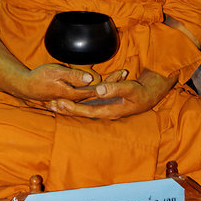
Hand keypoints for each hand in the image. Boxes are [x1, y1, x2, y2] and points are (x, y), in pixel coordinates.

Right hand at [20, 63, 125, 103]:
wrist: (26, 86)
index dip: (111, 81)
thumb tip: (91, 79)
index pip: (98, 89)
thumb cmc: (40, 78)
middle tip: (125, 72)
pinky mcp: (70, 94)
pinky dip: (97, 86)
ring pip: (94, 91)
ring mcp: (73, 97)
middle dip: (113, 82)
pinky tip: (102, 82)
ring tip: (119, 74)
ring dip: (106, 84)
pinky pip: (87, 91)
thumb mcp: (56, 73)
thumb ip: (74, 76)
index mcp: (75, 94)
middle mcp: (76, 98)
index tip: (123, 73)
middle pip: (99, 91)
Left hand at [47, 69, 171, 120]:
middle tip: (50, 104)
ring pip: (83, 109)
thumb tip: (99, 90)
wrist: (150, 95)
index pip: (87, 111)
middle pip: (82, 112)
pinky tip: (68, 99)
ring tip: (54, 103)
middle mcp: (104, 112)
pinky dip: (77, 102)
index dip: (73, 108)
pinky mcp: (104, 103)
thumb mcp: (130, 89)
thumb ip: (115, 88)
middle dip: (66, 109)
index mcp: (110, 111)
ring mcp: (104, 108)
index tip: (60, 104)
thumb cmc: (141, 92)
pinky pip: (87, 104)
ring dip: (69, 106)